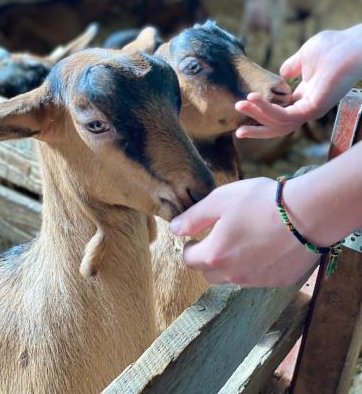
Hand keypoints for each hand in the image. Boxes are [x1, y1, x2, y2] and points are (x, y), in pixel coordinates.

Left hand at [170, 178, 318, 286]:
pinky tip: (265, 245)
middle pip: (209, 273)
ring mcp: (257, 281)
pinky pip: (258, 277)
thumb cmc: (260, 202)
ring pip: (233, 277)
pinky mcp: (278, 281)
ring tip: (244, 239)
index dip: (190, 246)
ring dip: (231, 263)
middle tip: (218, 237)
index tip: (197, 235)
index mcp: (214, 255)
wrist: (307, 213)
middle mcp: (233, 275)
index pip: (189, 259)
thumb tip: (174, 229)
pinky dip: (255, 266)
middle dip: (208, 258)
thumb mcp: (220, 200)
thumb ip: (193, 217)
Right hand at [235, 25, 361, 138]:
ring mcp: (311, 110)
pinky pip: (285, 116)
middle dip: (257, 130)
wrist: (351, 45)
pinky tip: (253, 98)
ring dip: (258, 116)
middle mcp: (307, 107)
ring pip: (279, 124)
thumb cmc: (333, 47)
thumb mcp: (304, 56)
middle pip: (278, 127)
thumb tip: (282, 74)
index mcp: (305, 97)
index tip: (243, 106)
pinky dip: (267, 109)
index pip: (279, 113)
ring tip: (240, 104)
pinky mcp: (313, 109)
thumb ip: (291, 67)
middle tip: (238, 132)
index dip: (260, 113)